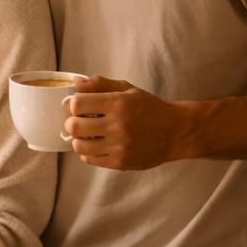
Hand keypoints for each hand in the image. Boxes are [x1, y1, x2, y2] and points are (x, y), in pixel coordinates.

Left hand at [64, 75, 193, 169]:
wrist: (175, 133)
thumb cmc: (149, 109)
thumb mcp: (127, 90)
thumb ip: (100, 84)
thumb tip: (76, 83)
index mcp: (119, 104)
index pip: (77, 104)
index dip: (73, 104)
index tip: (79, 106)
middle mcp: (119, 126)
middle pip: (74, 126)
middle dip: (72, 122)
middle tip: (80, 121)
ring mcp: (119, 147)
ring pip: (78, 145)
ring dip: (78, 139)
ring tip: (87, 134)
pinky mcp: (120, 163)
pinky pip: (89, 159)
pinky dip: (87, 152)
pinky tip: (96, 144)